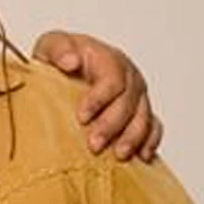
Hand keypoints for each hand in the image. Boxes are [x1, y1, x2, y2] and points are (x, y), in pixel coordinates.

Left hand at [31, 30, 163, 161]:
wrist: (65, 69)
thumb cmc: (58, 60)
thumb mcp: (50, 46)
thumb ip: (58, 50)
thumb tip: (70, 61)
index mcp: (108, 59)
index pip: (112, 79)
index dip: (99, 100)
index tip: (82, 118)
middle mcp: (128, 76)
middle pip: (128, 102)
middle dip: (112, 125)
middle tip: (94, 145)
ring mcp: (136, 96)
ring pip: (144, 116)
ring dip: (132, 138)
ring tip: (118, 155)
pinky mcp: (140, 112)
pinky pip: (153, 126)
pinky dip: (150, 141)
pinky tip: (141, 156)